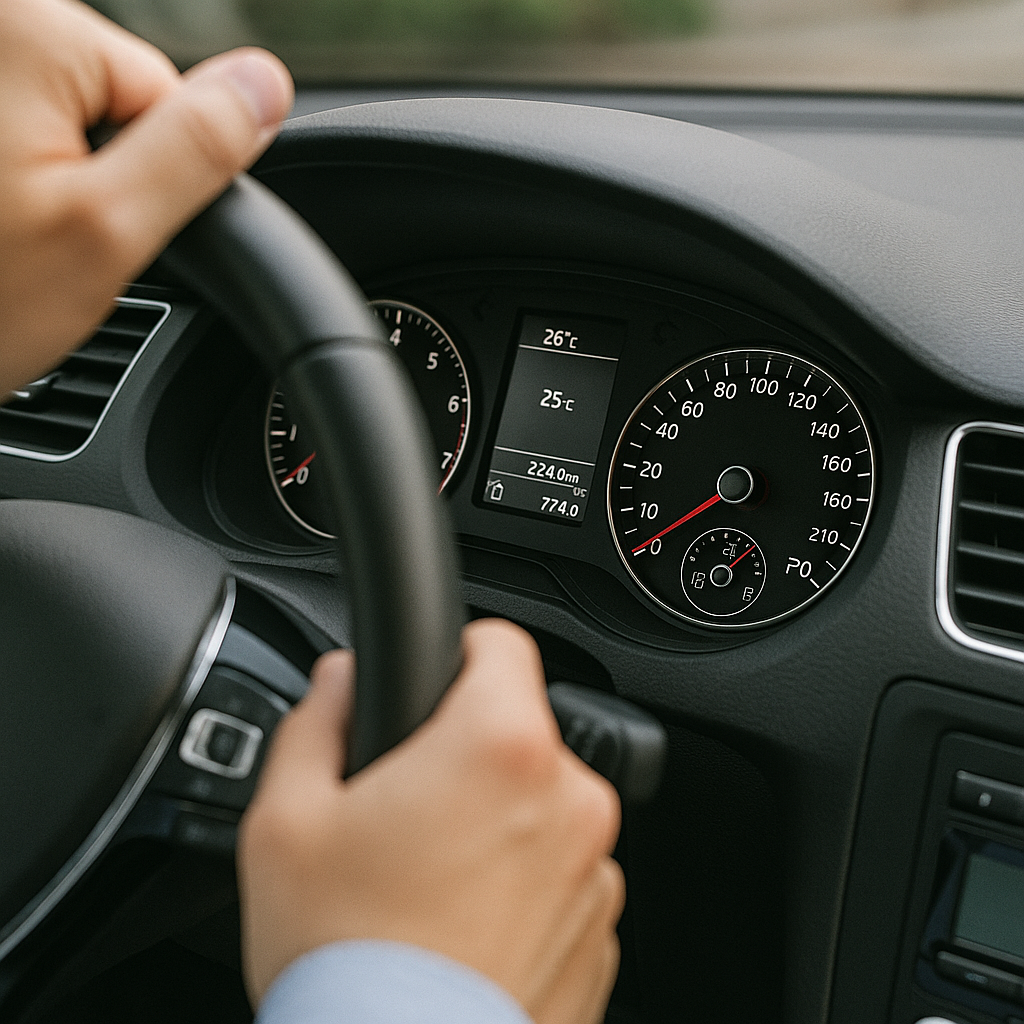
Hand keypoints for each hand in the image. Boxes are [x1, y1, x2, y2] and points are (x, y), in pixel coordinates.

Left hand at [0, 0, 292, 396]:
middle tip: (37, 242)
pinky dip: (6, 184)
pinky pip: (10, 134)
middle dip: (92, 180)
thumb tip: (267, 84)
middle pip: (104, 100)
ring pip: (53, 122)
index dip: (154, 178)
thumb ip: (198, 150)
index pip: (161, 90)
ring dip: (45, 185)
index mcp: (22, 29)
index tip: (93, 228)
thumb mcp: (107, 232)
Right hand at [238, 618, 624, 1023]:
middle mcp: (571, 801)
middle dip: (466, 755)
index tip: (432, 687)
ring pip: (539, 808)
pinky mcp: (599, 934)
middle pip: (518, 733)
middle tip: (404, 813)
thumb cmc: (345, 959)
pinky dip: (520, 888)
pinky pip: (558, 876)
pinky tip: (462, 929)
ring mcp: (594, 873)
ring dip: (497, 825)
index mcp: (501, 748)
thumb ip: (316, 721)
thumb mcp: (286, 822)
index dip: (458, 653)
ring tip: (428, 885)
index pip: (503, 644)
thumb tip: (339, 680)